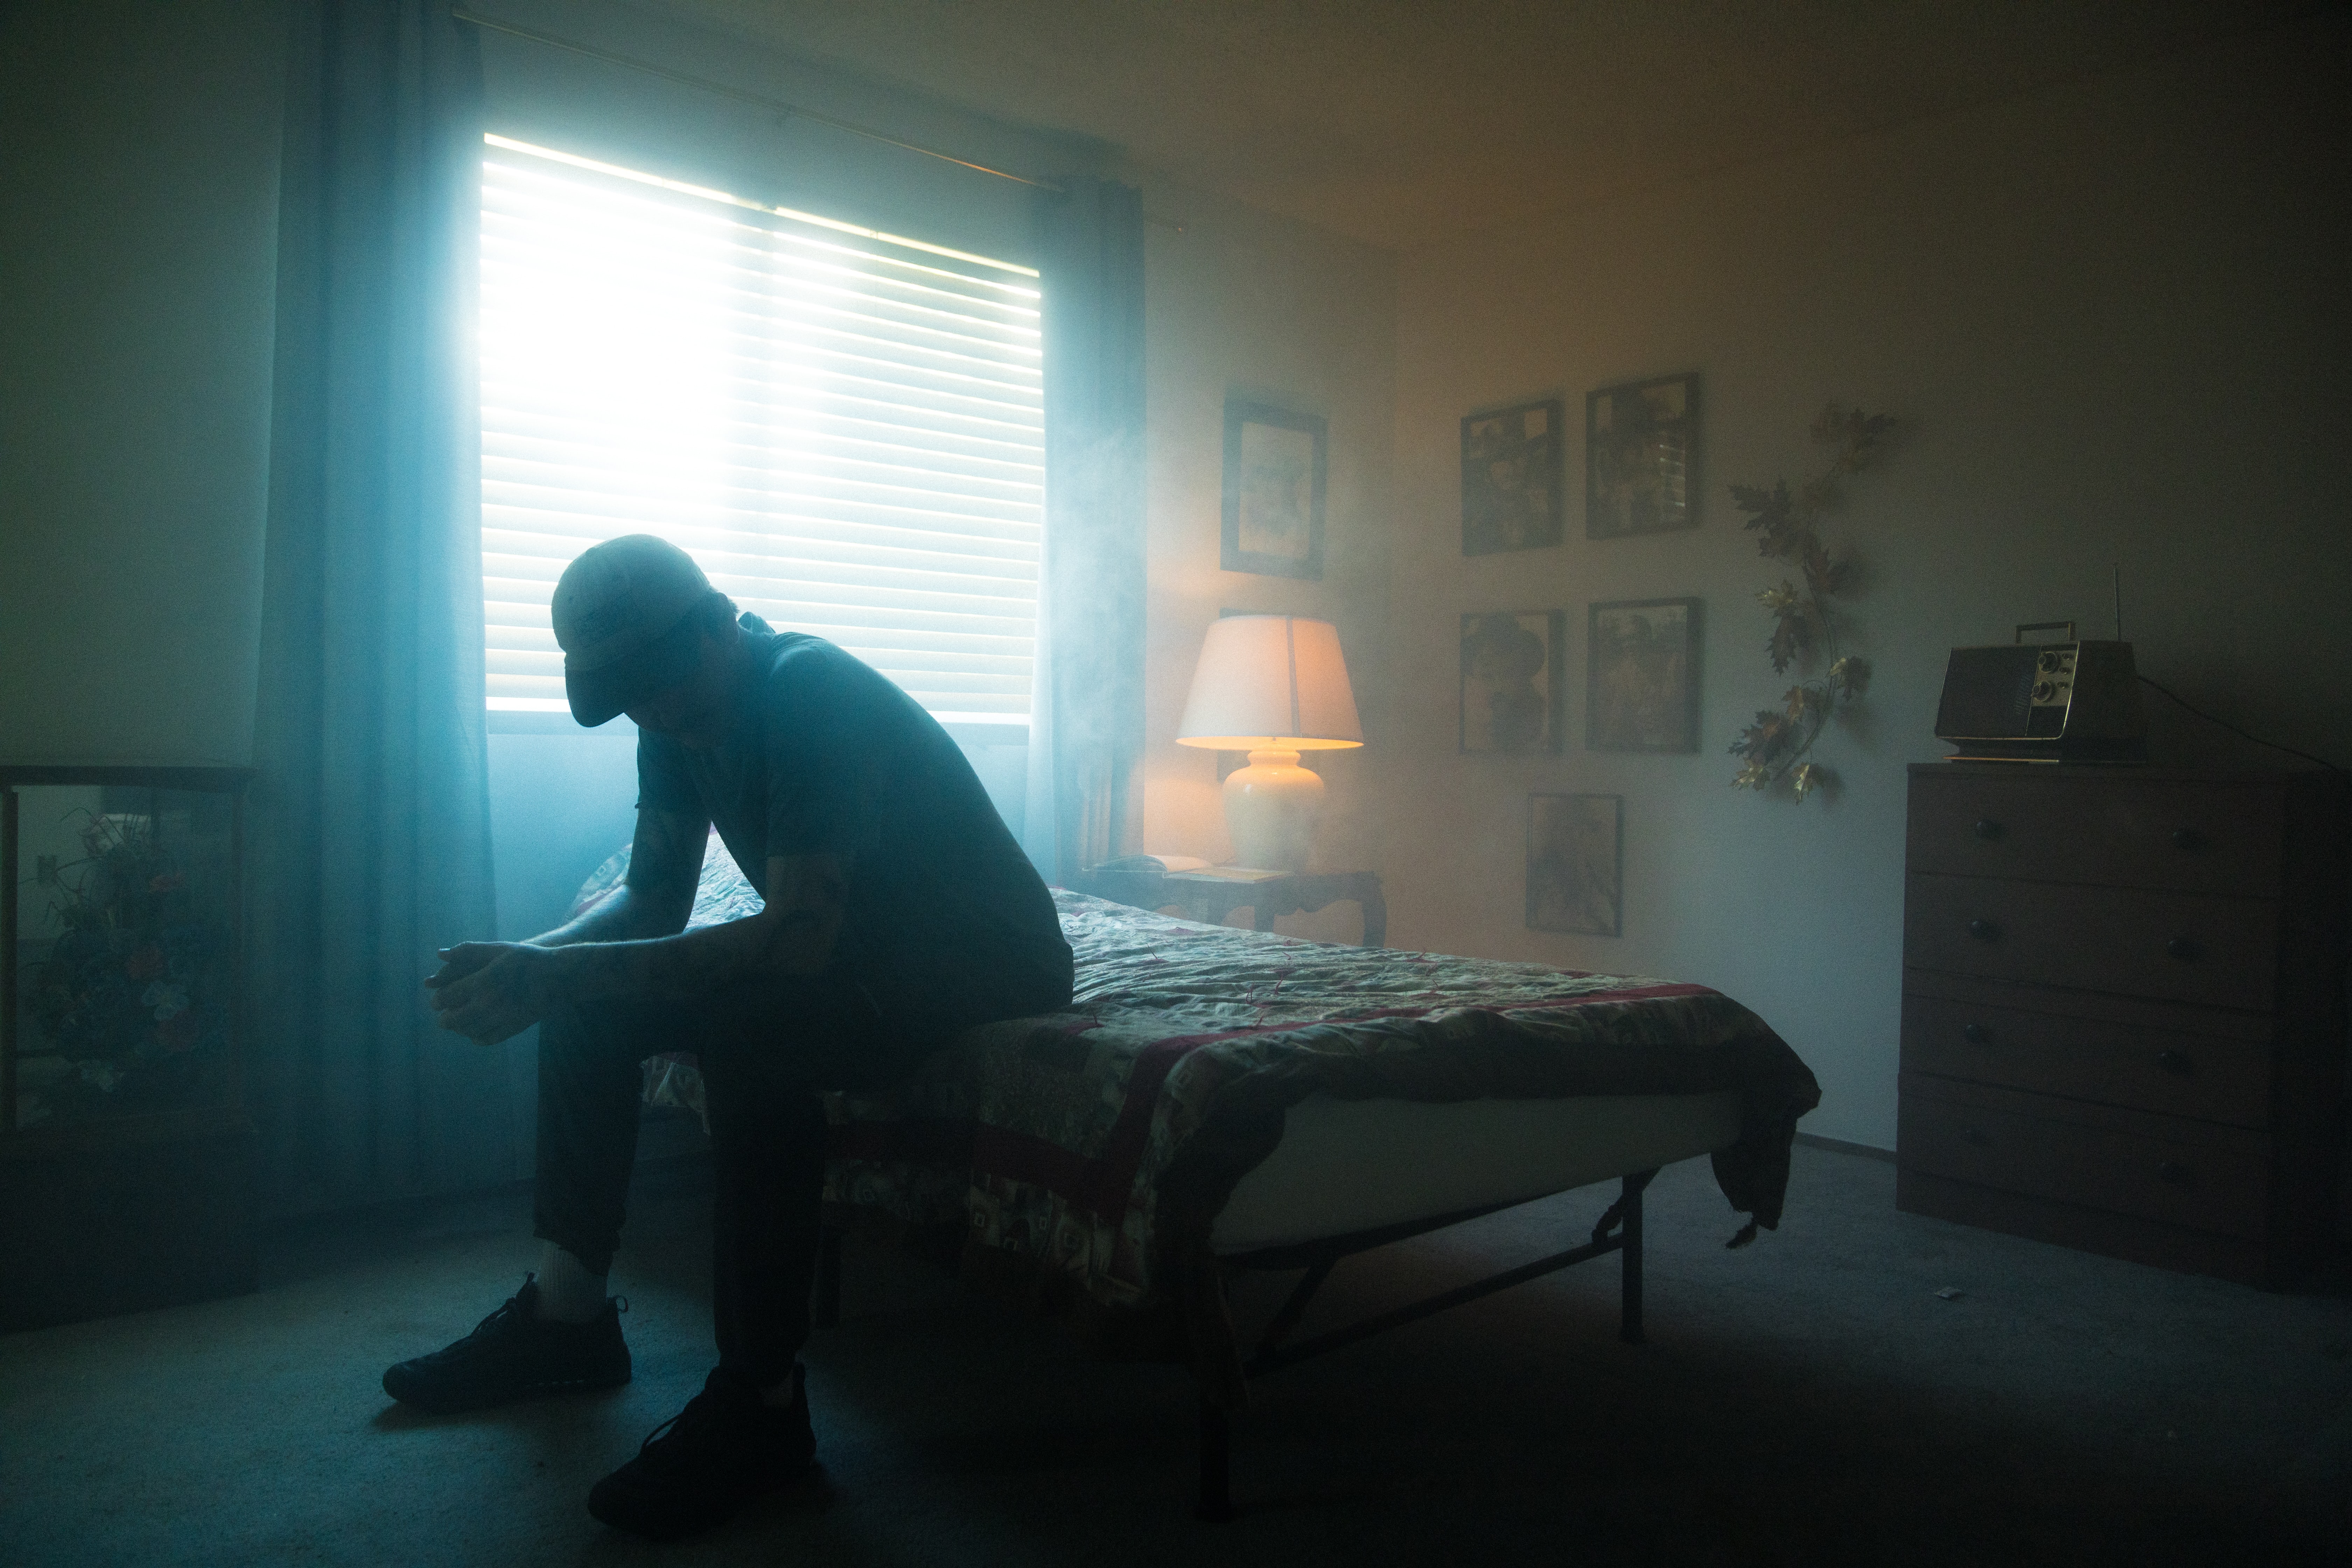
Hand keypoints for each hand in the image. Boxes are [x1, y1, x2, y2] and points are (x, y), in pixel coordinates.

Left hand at [425, 942, 559, 1044]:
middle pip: (452, 1020)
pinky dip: (477, 1037)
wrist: (559, 977)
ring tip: (460, 1021)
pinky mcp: (513, 1028)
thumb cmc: (527, 959)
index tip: (437, 1000)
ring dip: (459, 1028)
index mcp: (482, 981)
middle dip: (444, 1018)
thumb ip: (469, 951)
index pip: (446, 997)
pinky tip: (477, 1030)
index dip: (437, 1000)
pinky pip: (486, 1039)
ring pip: (468, 1032)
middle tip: (444, 1015)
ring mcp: (501, 1018)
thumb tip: (440, 954)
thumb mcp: (499, 949)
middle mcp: (488, 1003)